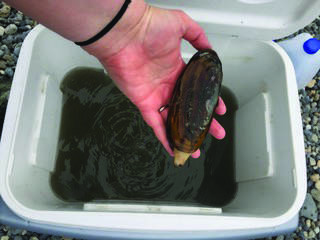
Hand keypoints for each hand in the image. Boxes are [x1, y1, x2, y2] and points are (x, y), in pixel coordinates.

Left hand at [85, 4, 225, 156]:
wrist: (124, 32)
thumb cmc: (147, 25)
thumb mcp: (180, 24)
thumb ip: (197, 35)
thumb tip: (209, 48)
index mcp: (177, 68)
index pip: (196, 89)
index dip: (208, 100)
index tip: (218, 109)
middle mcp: (167, 84)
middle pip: (187, 109)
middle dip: (201, 122)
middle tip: (214, 132)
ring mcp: (156, 95)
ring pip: (173, 120)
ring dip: (184, 135)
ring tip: (195, 148)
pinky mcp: (144, 103)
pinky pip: (156, 124)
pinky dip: (164, 137)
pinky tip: (173, 148)